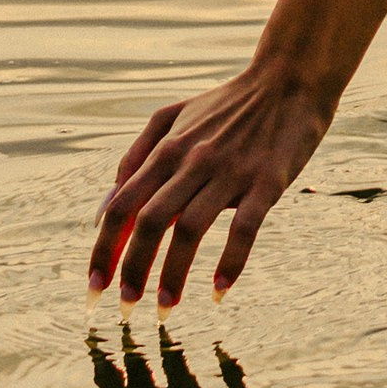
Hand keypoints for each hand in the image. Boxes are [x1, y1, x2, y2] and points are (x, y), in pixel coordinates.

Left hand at [88, 66, 332, 308]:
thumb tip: (104, 209)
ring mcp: (231, 171)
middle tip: (124, 307)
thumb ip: (135, 155)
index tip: (95, 286)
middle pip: (148, 222)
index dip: (103, 249)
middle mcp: (193, 160)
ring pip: (190, 230)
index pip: (121, 205)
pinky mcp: (268, 181)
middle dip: (131, 270)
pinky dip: (230, 262)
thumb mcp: (174, 116)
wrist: (291, 79)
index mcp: (167, 148)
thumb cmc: (228, 105)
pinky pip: (244, 227)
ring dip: (173, 275)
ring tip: (165, 308)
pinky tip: (220, 291)